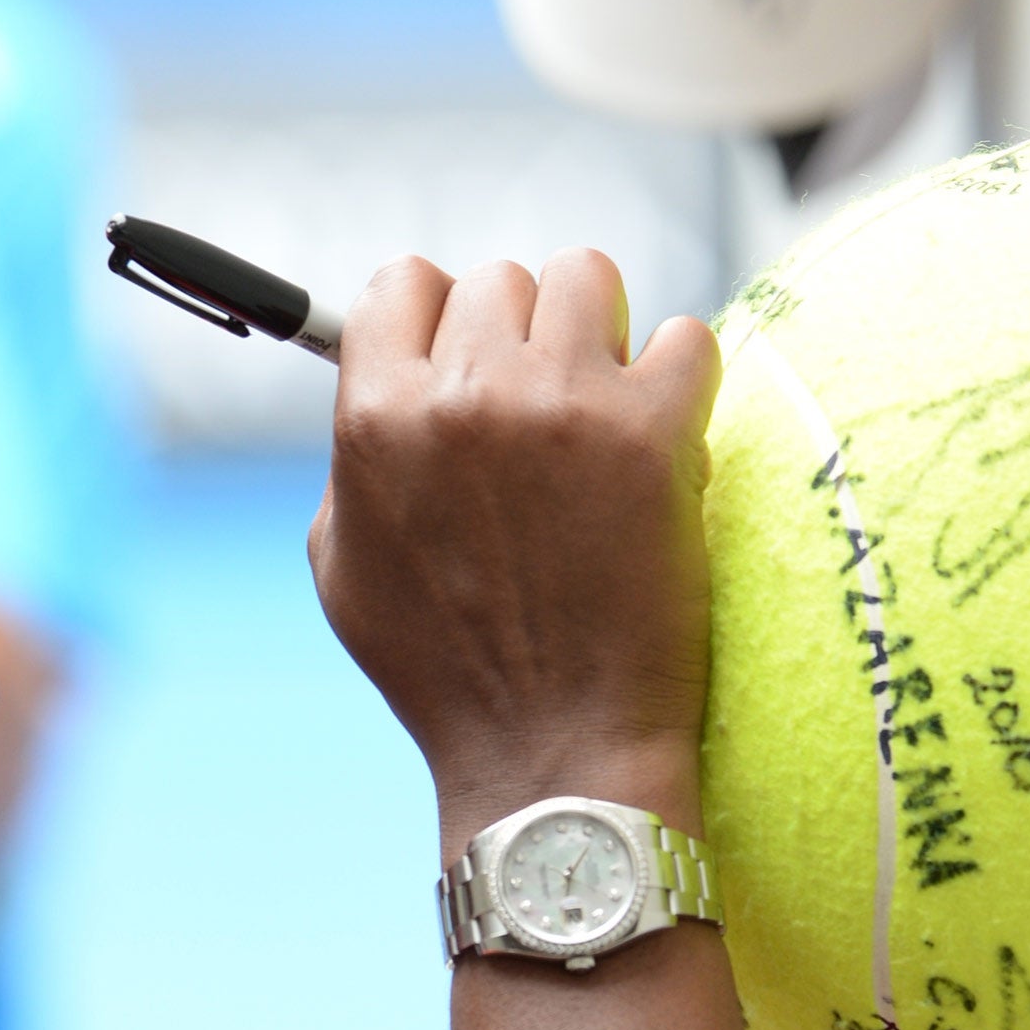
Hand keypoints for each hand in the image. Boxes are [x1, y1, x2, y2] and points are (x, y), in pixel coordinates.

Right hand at [306, 251, 721, 844]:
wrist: (553, 752)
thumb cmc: (445, 673)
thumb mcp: (344, 567)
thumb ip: (354, 457)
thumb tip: (378, 385)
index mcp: (375, 422)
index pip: (400, 281)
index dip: (435, 315)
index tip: (464, 356)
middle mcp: (461, 398)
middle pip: (498, 277)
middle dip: (520, 335)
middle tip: (541, 413)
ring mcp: (560, 408)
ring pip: (587, 277)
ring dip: (599, 335)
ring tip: (602, 411)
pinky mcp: (653, 434)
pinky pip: (684, 337)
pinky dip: (680, 380)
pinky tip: (662, 441)